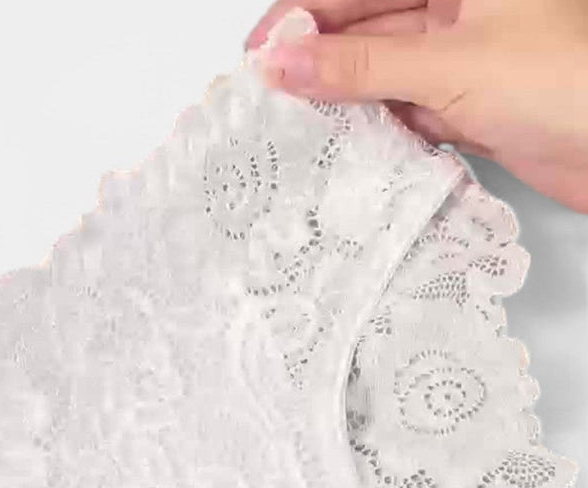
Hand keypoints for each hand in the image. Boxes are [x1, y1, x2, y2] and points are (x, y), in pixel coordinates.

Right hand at [246, 0, 587, 212]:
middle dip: (315, 58)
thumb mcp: (449, 65)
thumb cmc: (568, 84)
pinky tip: (339, 144)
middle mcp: (461, 9)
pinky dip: (371, 130)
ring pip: (379, 73)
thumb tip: (283, 59)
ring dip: (339, 99)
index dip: (305, 13)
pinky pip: (401, 112)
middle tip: (266, 95)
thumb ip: (360, 65)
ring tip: (291, 125)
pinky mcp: (467, 108)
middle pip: (366, 26)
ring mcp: (463, 60)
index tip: (260, 51)